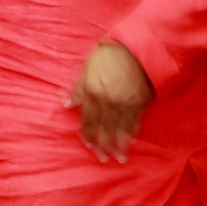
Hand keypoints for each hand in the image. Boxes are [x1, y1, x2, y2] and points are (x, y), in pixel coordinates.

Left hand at [66, 41, 153, 161]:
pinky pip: (136, 122)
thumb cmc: (108, 54)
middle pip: (103, 128)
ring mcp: (125, 103)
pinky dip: (132, 133)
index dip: (87, 133)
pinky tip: (130, 142)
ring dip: (118, 145)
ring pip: (120, 129)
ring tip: (118, 158)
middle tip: (102, 158)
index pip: (87, 119)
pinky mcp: (141, 102)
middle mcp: (108, 101)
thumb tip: (65, 103)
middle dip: (102, 144)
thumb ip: (77, 87)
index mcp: (92, 92)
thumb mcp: (86, 67)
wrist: (138, 47)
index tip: (87, 144)